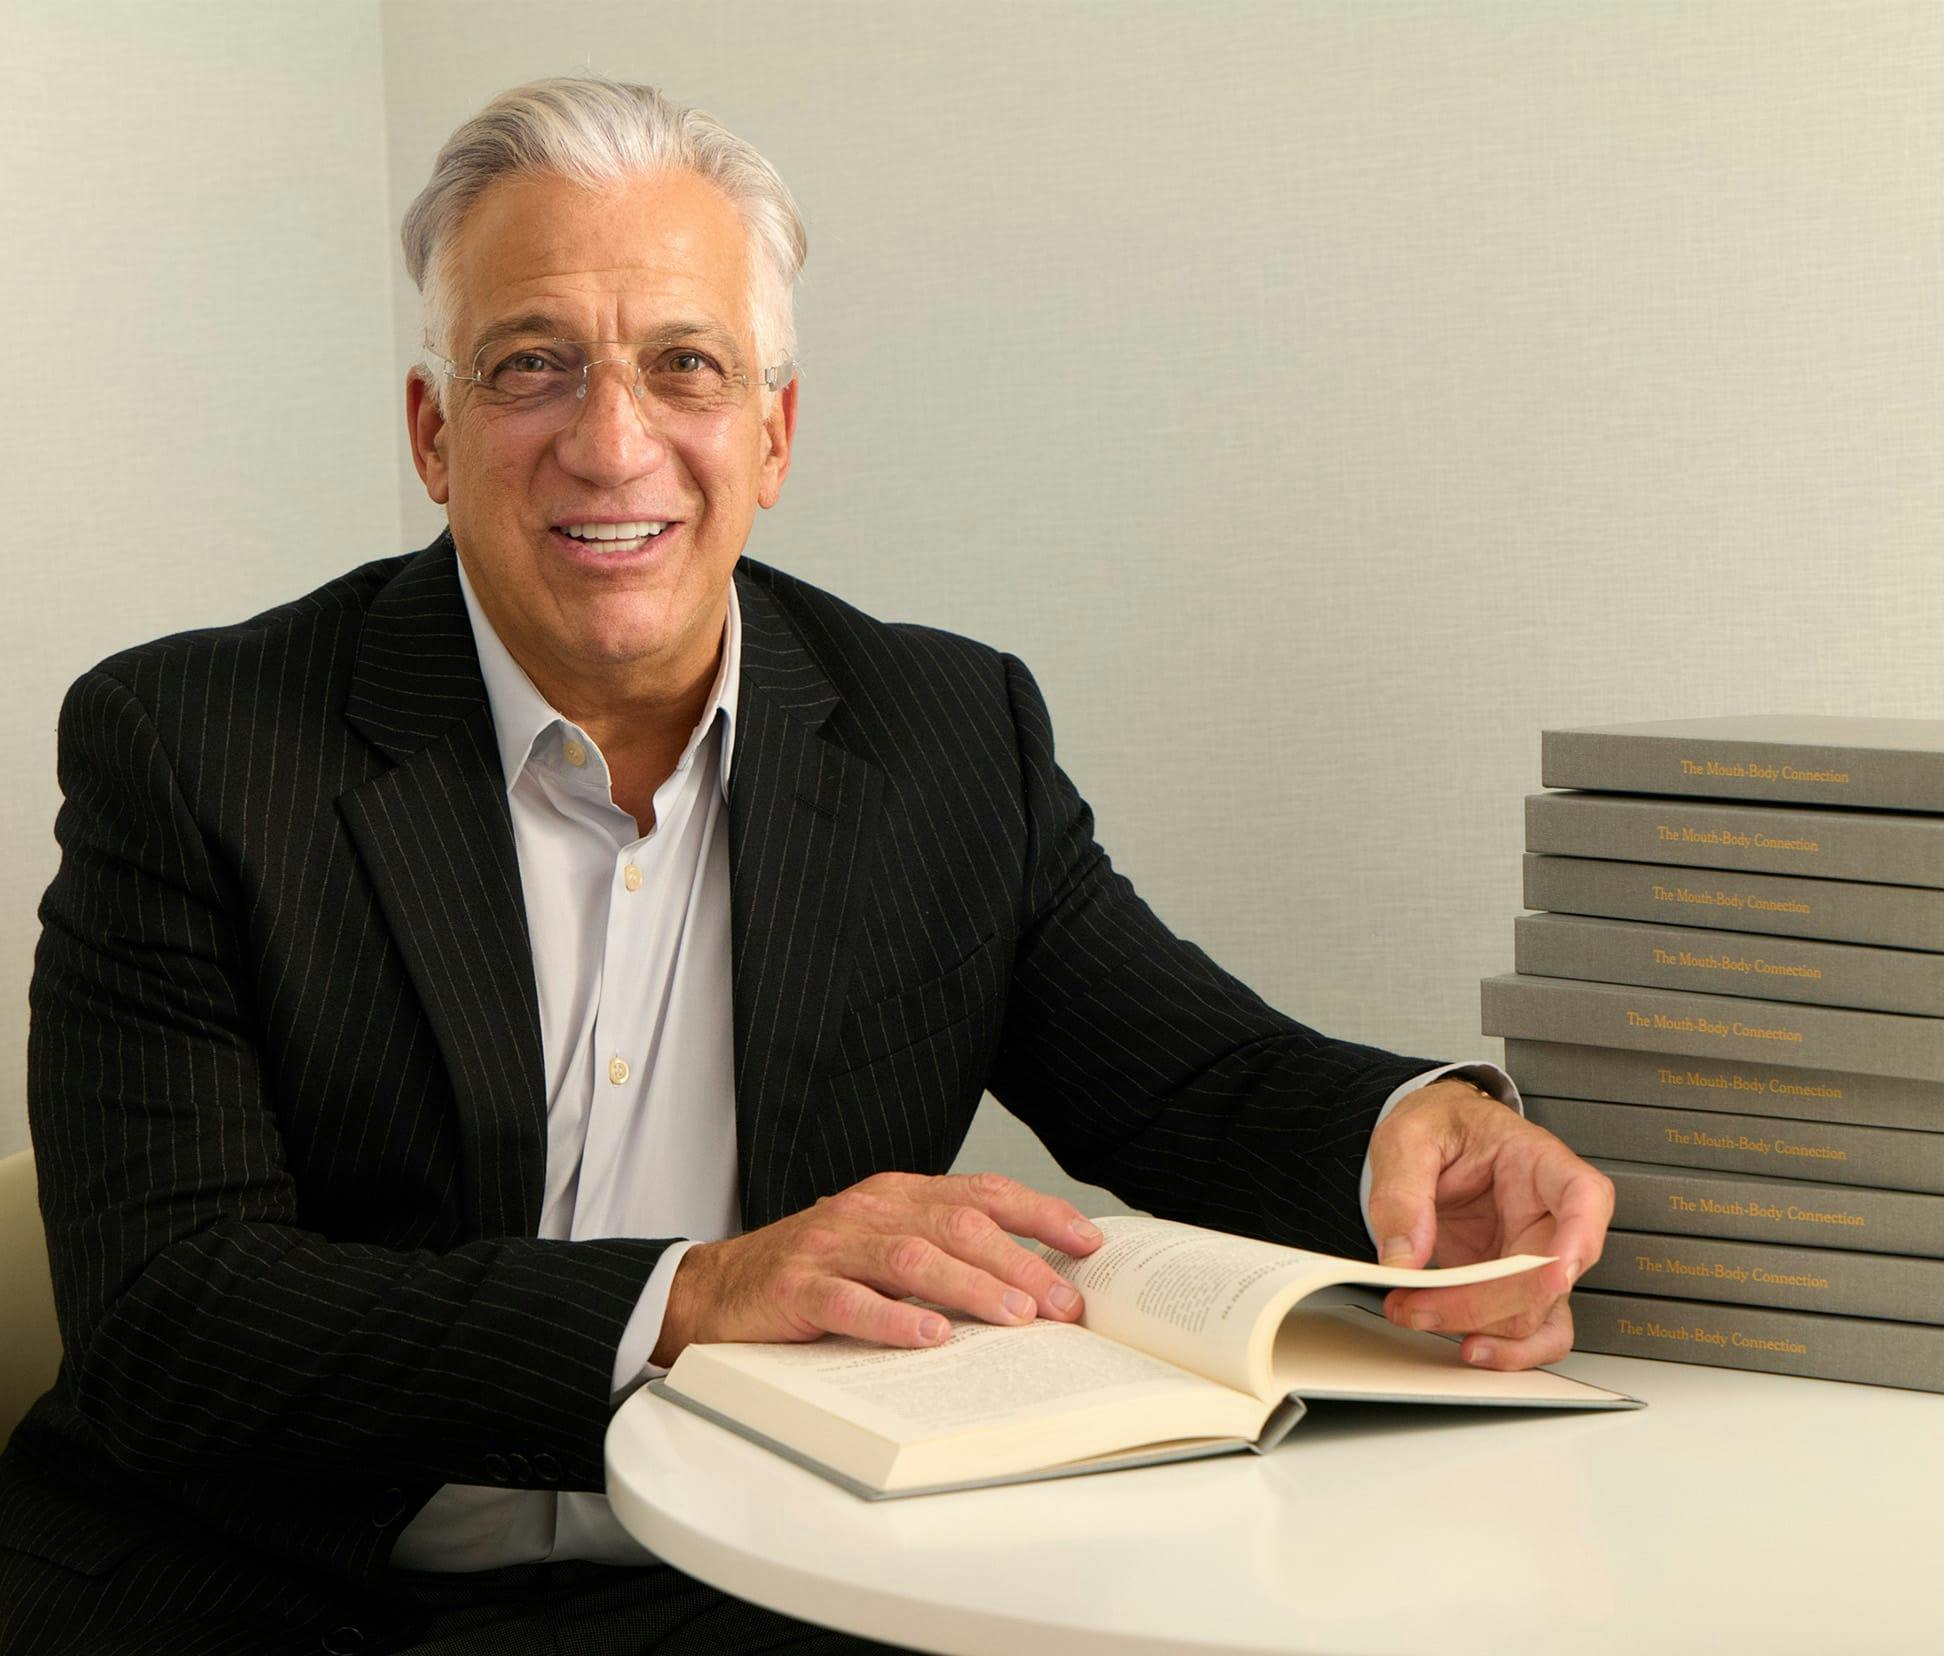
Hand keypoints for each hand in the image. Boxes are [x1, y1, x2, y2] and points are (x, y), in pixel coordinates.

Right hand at [651, 1171, 1102, 1365]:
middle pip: (958, 1225)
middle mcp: (869, 1211)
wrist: (715, 1291)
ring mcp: (830, 1246)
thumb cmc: (815, 1273)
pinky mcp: (795, 1289)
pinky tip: (930, 1337)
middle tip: (1064, 1305)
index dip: (1040, 1215)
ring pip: (913, 1258)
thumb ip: (944, 1254)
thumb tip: (1036, 1287)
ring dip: (972, 1288)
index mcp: (898, 1196)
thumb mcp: (883, 1249)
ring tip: (1016, 1317)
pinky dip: (893, 1319)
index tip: (1089, 1244)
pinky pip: (850, 1300)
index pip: (983, 1193)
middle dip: (1020, 1264)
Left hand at [1365, 1079, 1614, 1371]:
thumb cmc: (1440, 1126)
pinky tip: (1460, 1344)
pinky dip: (1499, 1349)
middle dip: (1481, 1302)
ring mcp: (1538, 1257)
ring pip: (1541, 1318)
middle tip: (1412, 1301)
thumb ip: (1402, 1193)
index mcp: (1541, 1162)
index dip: (1579, 1239)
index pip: (1585, 1196)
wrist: (1435, 1137)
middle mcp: (1553, 1216)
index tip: (1554, 1272)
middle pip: (1548, 1278)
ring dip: (1483, 1331)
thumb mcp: (1408, 1137)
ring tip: (1418, 1316)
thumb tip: (1403, 1257)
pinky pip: (1528, 1333)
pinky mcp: (1516, 1286)